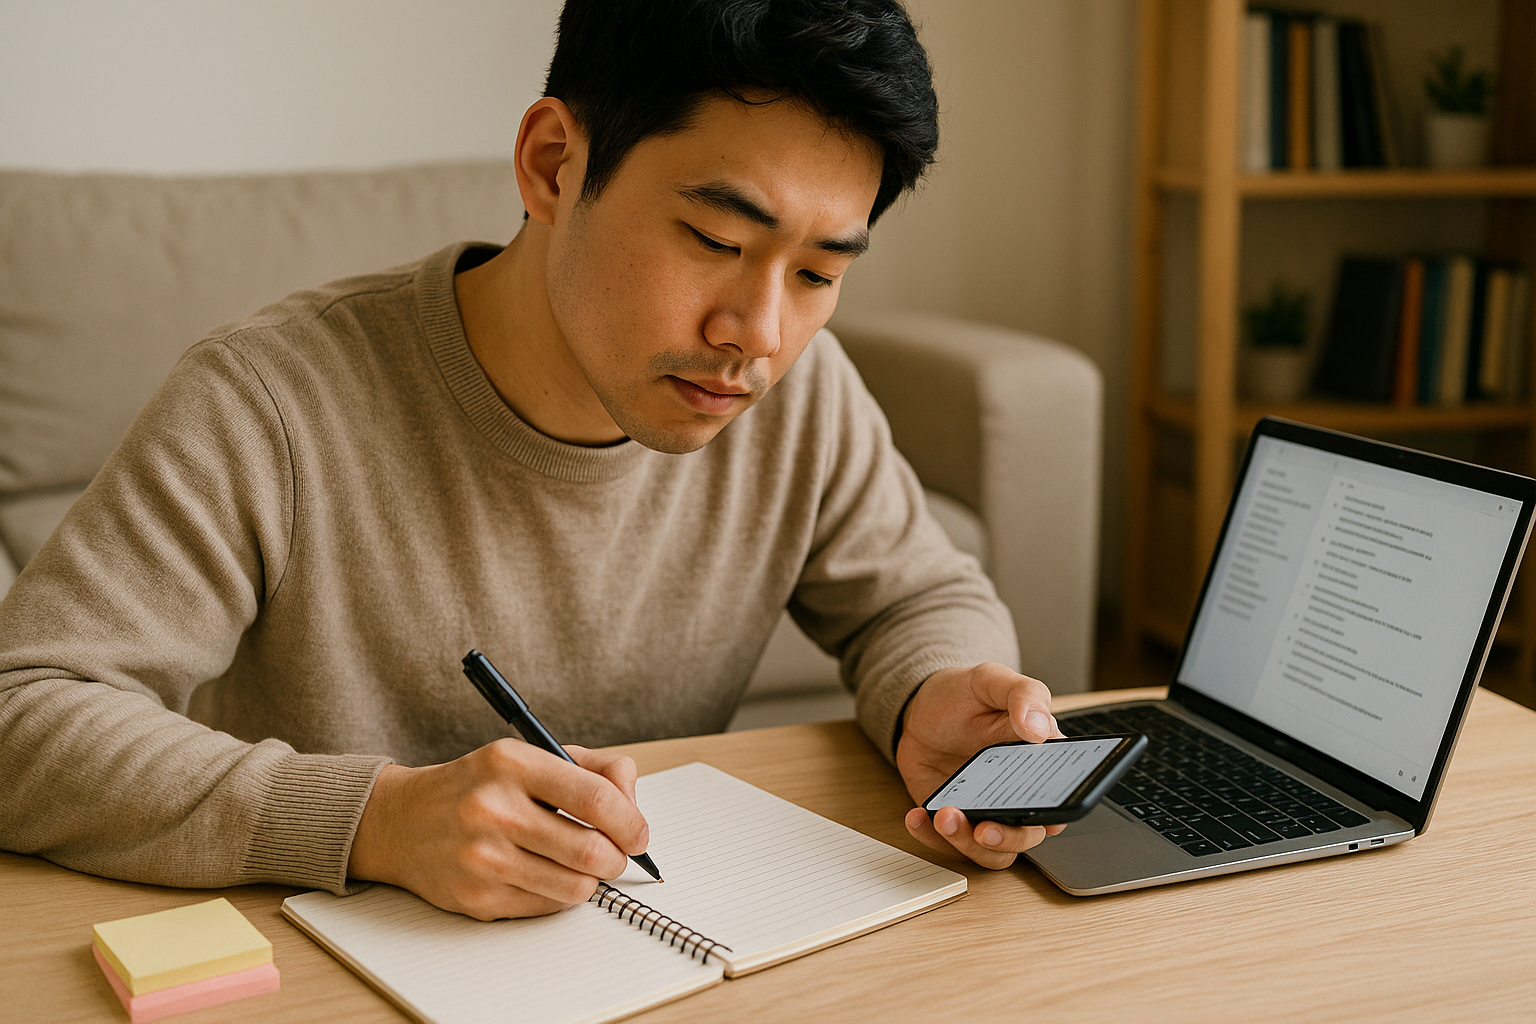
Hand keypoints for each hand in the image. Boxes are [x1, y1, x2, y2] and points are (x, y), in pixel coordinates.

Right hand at [348, 740, 649, 919]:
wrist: (401, 822)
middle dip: (618, 858)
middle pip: (591, 850)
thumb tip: (633, 801)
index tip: (638, 833)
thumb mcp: (530, 756)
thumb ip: (592, 769)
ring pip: (574, 888)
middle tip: (616, 855)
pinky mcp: (476, 898)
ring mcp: (482, 858)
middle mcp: (494, 810)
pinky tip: (545, 875)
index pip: (596, 798)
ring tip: (581, 865)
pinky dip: (559, 896)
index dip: (631, 821)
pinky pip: (546, 908)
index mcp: (512, 764)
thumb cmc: (478, 787)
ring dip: (591, 881)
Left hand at [896, 662, 1067, 868]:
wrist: (920, 709)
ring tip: (943, 817)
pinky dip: (931, 838)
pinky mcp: (957, 819)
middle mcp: (1019, 793)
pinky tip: (917, 816)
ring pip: (993, 851)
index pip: (1064, 797)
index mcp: (1042, 762)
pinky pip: (951, 845)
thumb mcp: (991, 681)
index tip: (1038, 815)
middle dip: (1007, 839)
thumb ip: (1023, 695)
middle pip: (1029, 835)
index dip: (1057, 813)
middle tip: (982, 829)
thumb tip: (1039, 728)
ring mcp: (987, 810)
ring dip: (967, 844)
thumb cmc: (964, 695)